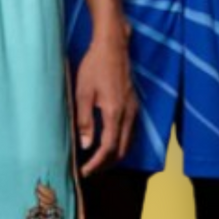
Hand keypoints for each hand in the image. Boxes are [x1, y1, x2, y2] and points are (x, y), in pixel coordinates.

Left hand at [76, 19, 137, 176]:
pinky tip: (108, 142)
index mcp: (115, 112)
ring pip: (129, 142)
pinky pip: (131, 132)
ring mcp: (135, 109)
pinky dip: (120, 143)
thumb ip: (85, 120)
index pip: (109, 148)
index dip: (97, 163)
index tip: (85, 172)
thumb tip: (86, 146)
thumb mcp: (83, 92)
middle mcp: (129, 114)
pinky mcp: (135, 104)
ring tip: (97, 160)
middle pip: (123, 150)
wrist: (113, 46)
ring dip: (114, 155)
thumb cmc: (94, 66)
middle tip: (90, 170)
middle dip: (107, 164)